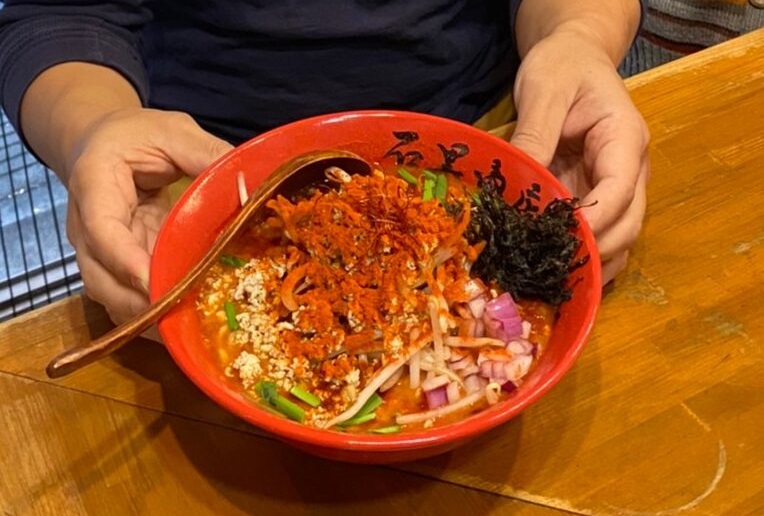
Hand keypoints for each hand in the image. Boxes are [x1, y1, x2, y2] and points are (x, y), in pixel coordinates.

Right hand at [65, 108, 232, 323]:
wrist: (101, 143)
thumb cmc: (135, 135)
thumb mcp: (172, 131)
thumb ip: (206, 153)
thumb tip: (250, 182)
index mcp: (95, 184)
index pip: (103, 231)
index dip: (128, 261)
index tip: (158, 283)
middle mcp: (87, 227)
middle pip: (101, 279)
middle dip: (141, 304)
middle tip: (186, 318)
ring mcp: (98, 252)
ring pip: (112, 297)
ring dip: (148, 318)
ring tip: (190, 330)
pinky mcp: (116, 267)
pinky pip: (128, 299)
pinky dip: (153, 316)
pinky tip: (186, 325)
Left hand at [510, 29, 649, 283]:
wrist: (572, 59)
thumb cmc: (562, 67)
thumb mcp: (545, 91)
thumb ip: (534, 136)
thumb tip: (517, 186)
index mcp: (625, 140)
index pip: (620, 190)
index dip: (594, 222)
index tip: (561, 241)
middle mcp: (630, 170)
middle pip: (628, 225)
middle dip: (594, 252)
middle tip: (549, 272)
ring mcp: (616, 187)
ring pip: (618, 239)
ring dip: (590, 262)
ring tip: (551, 281)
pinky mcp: (596, 197)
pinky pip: (598, 234)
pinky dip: (580, 255)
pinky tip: (551, 270)